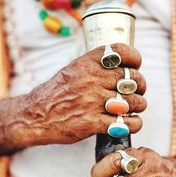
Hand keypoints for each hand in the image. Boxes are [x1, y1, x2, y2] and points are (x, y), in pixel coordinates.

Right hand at [8, 43, 146, 145]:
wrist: (35, 116)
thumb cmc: (56, 93)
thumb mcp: (72, 70)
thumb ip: (95, 66)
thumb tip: (122, 66)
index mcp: (86, 64)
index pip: (120, 52)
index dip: (134, 58)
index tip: (135, 65)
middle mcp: (90, 80)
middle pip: (131, 79)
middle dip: (141, 86)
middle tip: (138, 91)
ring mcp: (92, 102)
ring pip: (132, 102)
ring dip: (139, 106)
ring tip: (134, 108)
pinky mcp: (92, 123)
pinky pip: (125, 124)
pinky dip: (134, 124)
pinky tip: (131, 123)